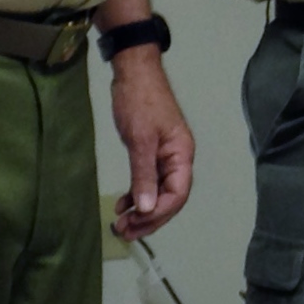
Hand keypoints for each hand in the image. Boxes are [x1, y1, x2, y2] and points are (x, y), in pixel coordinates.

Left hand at [109, 48, 193, 240]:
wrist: (133, 73)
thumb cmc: (139, 102)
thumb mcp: (140, 140)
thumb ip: (144, 175)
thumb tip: (146, 209)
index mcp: (182, 154)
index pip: (177, 194)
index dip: (158, 213)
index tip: (135, 222)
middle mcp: (177, 158)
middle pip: (169, 198)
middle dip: (149, 217)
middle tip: (124, 231)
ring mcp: (165, 156)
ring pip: (158, 192)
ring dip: (141, 210)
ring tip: (121, 224)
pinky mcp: (151, 152)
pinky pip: (148, 181)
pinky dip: (137, 194)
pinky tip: (123, 203)